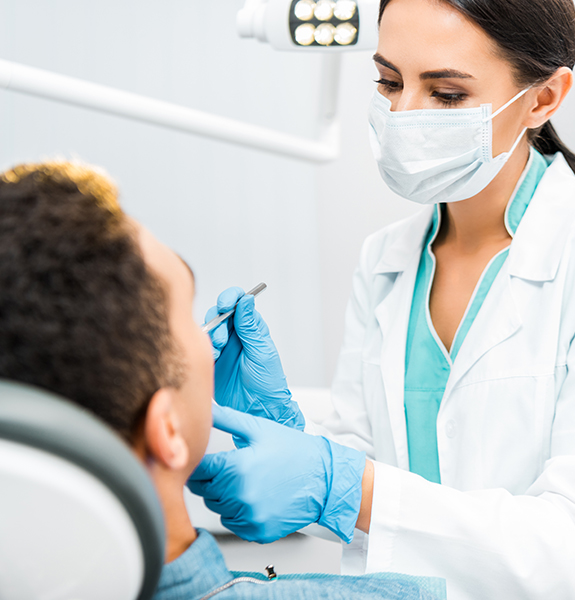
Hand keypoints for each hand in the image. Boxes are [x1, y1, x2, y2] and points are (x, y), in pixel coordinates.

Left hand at [188, 404, 365, 543]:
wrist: (325, 478)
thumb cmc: (294, 451)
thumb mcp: (259, 429)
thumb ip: (226, 418)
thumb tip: (206, 406)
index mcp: (237, 468)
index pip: (197, 470)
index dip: (199, 462)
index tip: (207, 459)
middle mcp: (240, 496)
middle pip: (204, 491)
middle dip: (212, 478)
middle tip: (233, 467)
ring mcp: (249, 517)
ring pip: (217, 508)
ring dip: (224, 496)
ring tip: (248, 481)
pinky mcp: (258, 531)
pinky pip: (233, 524)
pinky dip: (238, 513)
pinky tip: (256, 497)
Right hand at [205, 287, 304, 429]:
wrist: (258, 410)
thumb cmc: (267, 383)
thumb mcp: (261, 352)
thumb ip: (250, 327)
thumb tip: (246, 300)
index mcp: (252, 328)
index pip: (239, 302)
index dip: (230, 298)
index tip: (225, 305)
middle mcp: (236, 334)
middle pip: (219, 313)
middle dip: (217, 321)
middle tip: (222, 339)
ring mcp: (222, 346)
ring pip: (208, 328)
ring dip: (210, 335)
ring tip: (218, 352)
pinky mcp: (211, 360)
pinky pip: (201, 346)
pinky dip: (203, 349)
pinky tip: (212, 358)